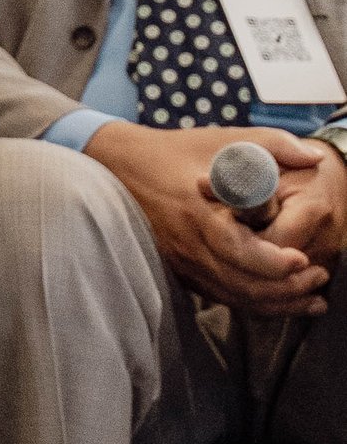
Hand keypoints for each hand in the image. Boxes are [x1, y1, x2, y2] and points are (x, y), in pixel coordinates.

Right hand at [81, 122, 337, 314]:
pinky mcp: (182, 271)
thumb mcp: (228, 139)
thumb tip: (315, 159)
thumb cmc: (179, 150)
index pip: (240, 252)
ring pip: (235, 298)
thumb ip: (275, 144)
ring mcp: (184, 262)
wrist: (123, 165)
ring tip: (310, 297)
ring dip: (277, 303)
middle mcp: (191, 245)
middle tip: (319, 277)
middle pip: (243, 285)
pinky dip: (254, 304)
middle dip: (288, 289)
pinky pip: (222, 297)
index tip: (303, 259)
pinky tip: (279, 300)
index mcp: (202, 214)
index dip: (275, 263)